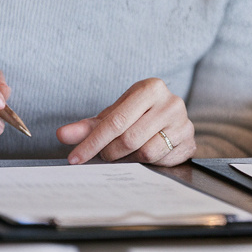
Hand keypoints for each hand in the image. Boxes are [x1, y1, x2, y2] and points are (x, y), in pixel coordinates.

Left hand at [56, 78, 194, 165]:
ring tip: (126, 153)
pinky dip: (146, 163)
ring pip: (145, 152)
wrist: (170, 121)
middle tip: (105, 155)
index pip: (115, 121)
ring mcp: (183, 122)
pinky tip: (144, 155)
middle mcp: (171, 102)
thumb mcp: (114, 115)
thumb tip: (62, 135)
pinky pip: (160, 161)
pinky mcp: (189, 142)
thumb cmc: (138, 116)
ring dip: (128, 159)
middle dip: (110, 152)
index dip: (92, 142)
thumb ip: (88, 126)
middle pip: (128, 139)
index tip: (75, 159)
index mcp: (151, 88)